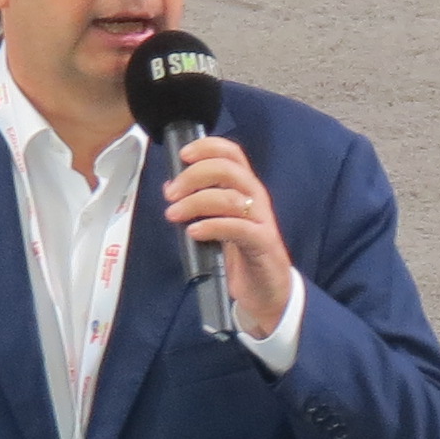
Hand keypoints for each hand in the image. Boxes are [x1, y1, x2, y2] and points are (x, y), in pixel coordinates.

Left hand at [163, 134, 299, 341]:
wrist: (268, 291)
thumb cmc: (243, 254)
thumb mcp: (219, 223)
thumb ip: (200, 204)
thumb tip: (171, 187)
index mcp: (245, 189)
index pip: (233, 155)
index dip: (209, 147)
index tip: (184, 154)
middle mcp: (255, 198)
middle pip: (229, 170)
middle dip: (195, 175)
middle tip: (172, 193)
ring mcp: (261, 220)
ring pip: (230, 198)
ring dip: (196, 202)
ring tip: (174, 214)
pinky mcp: (262, 243)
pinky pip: (237, 227)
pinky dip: (212, 225)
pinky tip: (194, 231)